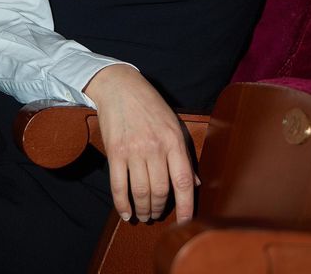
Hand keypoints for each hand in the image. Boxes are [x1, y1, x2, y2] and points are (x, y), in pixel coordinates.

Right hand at [83, 64, 197, 223]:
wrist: (121, 87)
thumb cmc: (151, 106)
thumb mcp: (174, 125)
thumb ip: (184, 155)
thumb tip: (195, 183)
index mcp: (174, 141)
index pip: (184, 181)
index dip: (186, 206)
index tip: (187, 223)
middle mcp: (155, 147)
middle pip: (161, 190)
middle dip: (161, 208)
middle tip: (158, 215)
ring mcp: (134, 151)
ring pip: (141, 191)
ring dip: (144, 209)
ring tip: (145, 215)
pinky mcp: (115, 152)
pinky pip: (118, 185)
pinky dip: (122, 204)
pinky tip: (126, 213)